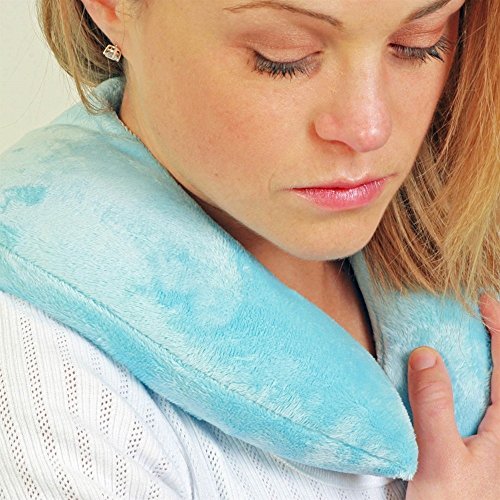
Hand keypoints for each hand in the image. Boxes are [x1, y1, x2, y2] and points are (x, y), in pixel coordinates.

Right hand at [405, 294, 499, 499]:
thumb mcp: (440, 458)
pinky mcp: (476, 448)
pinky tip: (451, 379)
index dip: (499, 327)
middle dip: (496, 338)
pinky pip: (478, 401)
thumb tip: (428, 353)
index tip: (482, 299)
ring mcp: (490, 439)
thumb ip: (434, 405)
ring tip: (466, 337)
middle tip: (476, 313)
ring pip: (492, 387)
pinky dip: (469, 379)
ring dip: (483, 358)